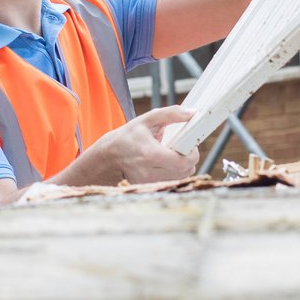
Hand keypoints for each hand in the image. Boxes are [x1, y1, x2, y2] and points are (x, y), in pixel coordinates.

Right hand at [69, 105, 199, 185]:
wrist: (108, 156)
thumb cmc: (128, 137)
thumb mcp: (147, 120)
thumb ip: (171, 114)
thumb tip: (192, 113)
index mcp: (150, 154)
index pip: (182, 162)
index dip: (192, 154)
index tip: (190, 145)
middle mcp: (149, 172)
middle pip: (185, 171)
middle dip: (189, 159)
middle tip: (183, 148)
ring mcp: (149, 182)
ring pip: (179, 178)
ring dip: (182, 166)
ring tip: (173, 154)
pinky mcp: (149, 186)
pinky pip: (170, 181)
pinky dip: (172, 172)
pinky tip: (165, 162)